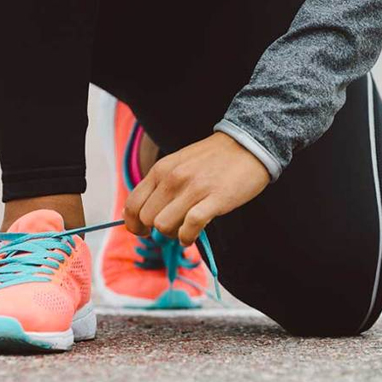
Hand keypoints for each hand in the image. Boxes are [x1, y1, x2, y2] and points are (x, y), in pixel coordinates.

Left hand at [123, 132, 270, 245]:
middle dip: (156, 230)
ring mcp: (193, 189)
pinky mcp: (214, 199)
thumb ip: (160, 184)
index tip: (143, 231)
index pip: (132, 204)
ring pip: (164, 226)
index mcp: (161, 170)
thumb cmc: (213, 159)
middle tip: (172, 227)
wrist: (249, 144)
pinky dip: (188, 237)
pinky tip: (193, 235)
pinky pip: (190, 227)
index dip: (133, 224)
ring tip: (185, 229)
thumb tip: (140, 213)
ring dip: (173, 234)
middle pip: (147, 219)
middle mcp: (172, 179)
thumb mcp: (178, 164)